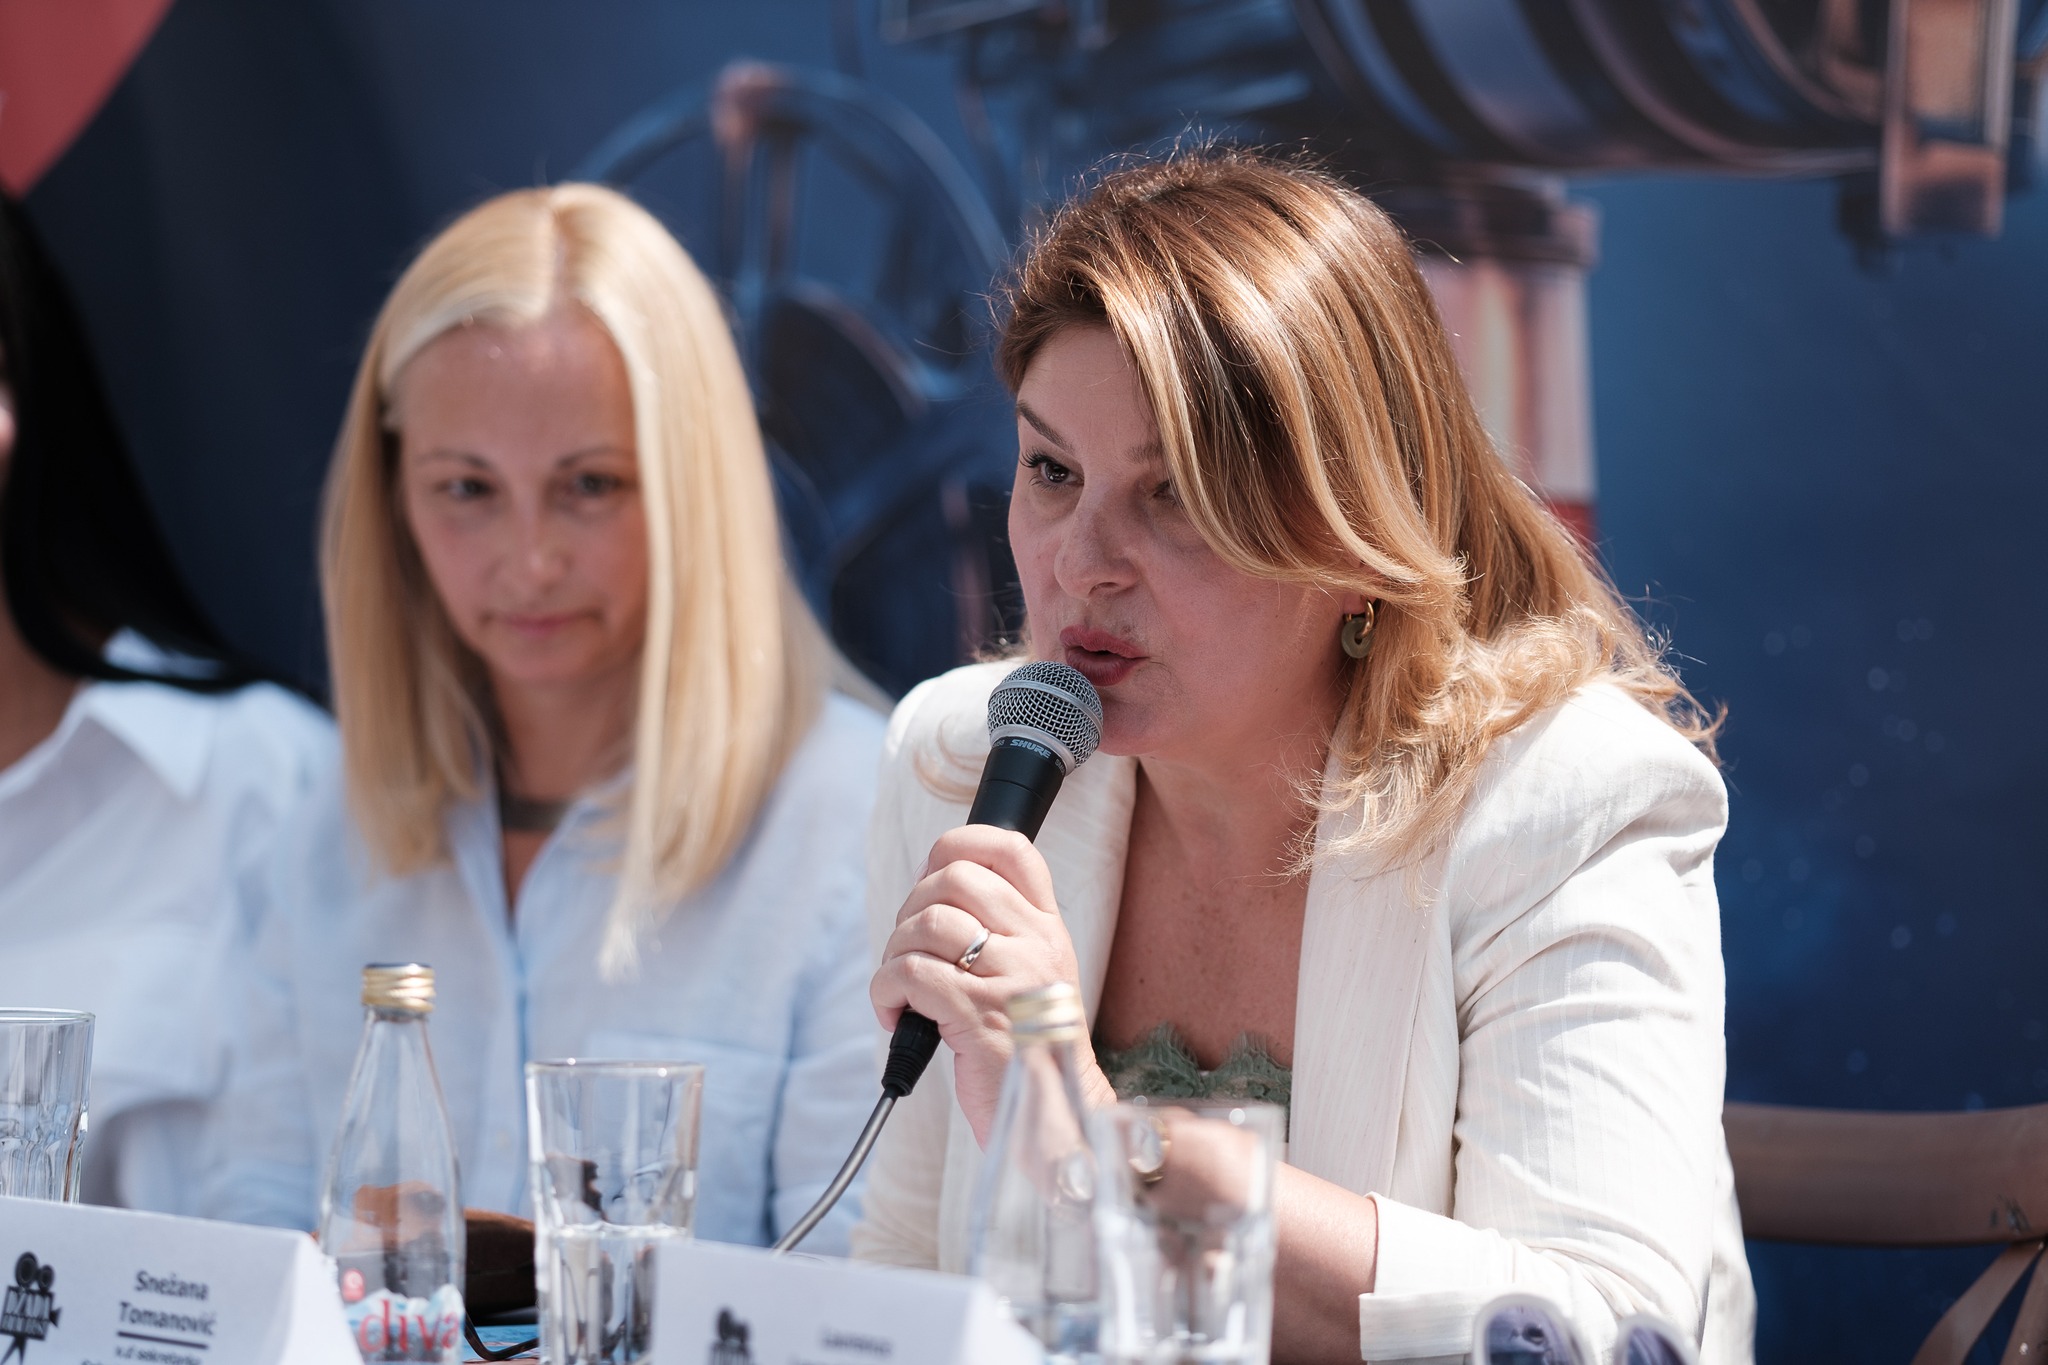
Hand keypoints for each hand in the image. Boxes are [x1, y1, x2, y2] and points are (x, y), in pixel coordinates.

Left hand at [869, 825, 1111, 1142]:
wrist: (1060, 1122)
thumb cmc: (1029, 1053)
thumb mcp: (1032, 979)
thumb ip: (998, 934)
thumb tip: (928, 893)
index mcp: (1048, 929)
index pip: (1011, 849)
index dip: (958, 847)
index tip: (931, 881)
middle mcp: (1036, 945)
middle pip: (954, 878)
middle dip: (911, 909)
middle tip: (910, 953)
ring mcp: (1011, 978)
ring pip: (926, 924)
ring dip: (894, 955)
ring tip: (903, 993)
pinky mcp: (979, 1015)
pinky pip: (910, 974)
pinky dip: (886, 992)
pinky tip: (898, 1017)